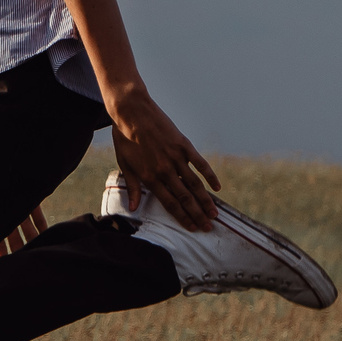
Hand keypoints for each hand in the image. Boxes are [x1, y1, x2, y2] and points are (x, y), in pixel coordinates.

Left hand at [108, 88, 220, 230]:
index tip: (192, 227)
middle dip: (197, 214)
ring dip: (205, 201)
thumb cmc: (125, 139)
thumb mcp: (124, 165)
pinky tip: (217, 187)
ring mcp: (176, 158)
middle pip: (185, 198)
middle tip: (208, 227)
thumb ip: (132, 187)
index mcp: (150, 177)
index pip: (170, 203)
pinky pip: (200, 164)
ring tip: (215, 214)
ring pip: (194, 184)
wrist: (132, 113)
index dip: (182, 217)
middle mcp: (165, 171)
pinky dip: (210, 176)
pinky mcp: (184, 145)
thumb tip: (133, 208)